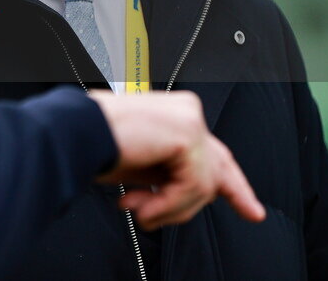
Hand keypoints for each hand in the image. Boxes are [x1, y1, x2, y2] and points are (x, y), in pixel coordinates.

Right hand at [89, 90, 265, 230]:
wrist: (76, 133)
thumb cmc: (96, 144)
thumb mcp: (143, 165)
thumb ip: (170, 174)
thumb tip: (189, 200)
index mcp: (176, 114)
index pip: (214, 151)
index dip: (235, 185)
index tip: (251, 209)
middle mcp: (187, 111)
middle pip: (218, 168)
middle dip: (209, 202)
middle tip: (184, 216)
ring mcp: (190, 120)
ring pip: (204, 185)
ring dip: (169, 209)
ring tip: (140, 211)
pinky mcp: (187, 134)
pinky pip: (193, 186)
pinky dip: (168, 205)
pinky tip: (144, 206)